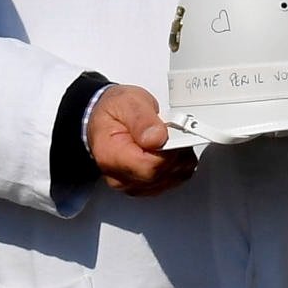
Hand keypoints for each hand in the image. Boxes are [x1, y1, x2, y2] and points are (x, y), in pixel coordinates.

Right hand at [84, 82, 196, 198]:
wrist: (107, 117)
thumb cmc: (115, 110)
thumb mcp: (126, 101)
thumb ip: (141, 118)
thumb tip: (157, 138)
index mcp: (110, 155)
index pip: (148, 166)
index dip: (168, 150)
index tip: (173, 132)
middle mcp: (118, 176)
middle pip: (160, 174)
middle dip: (175, 151)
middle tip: (171, 130)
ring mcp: (132, 184)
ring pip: (171, 179)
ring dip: (179, 157)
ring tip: (169, 137)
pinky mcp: (145, 186)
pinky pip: (173, 180)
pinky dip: (178, 163)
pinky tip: (171, 148)